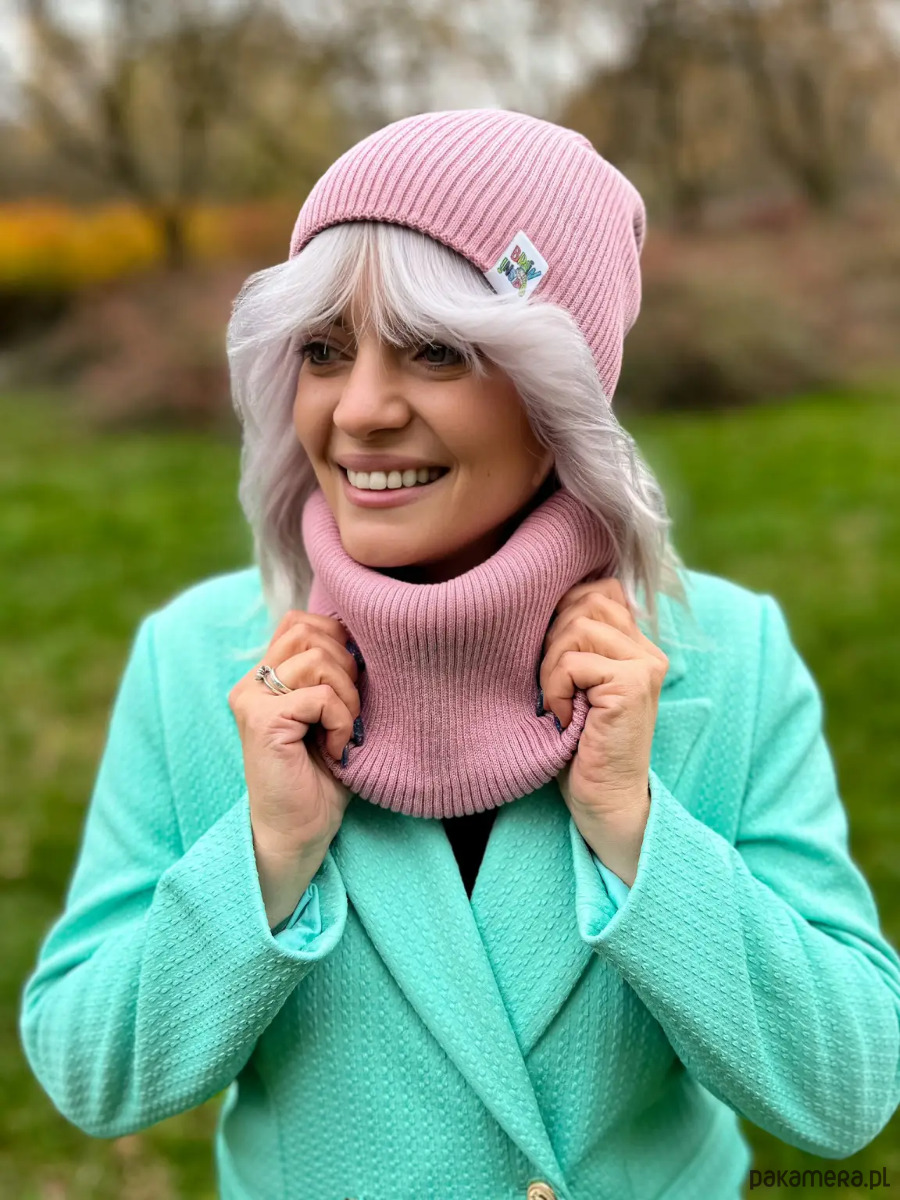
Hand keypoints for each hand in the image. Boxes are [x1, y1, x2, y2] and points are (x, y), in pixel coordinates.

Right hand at [228, 610, 360, 858]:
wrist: (300, 832)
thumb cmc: (321, 777)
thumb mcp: (330, 712)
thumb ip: (332, 674)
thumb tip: (364, 637)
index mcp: (265, 676)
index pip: (300, 622)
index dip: (337, 640)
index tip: (352, 682)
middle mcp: (251, 683)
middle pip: (310, 632)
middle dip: (346, 666)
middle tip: (350, 710)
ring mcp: (252, 700)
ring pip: (318, 659)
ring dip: (347, 696)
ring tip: (343, 730)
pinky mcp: (263, 721)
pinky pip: (321, 696)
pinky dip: (342, 721)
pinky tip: (335, 749)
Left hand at [539, 579, 667, 880]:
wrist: (606, 802)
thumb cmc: (578, 747)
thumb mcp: (573, 684)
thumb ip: (572, 643)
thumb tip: (536, 599)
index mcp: (636, 645)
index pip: (598, 589)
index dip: (564, 610)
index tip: (551, 655)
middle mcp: (647, 650)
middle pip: (584, 601)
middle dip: (552, 640)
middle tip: (551, 685)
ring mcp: (645, 666)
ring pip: (576, 627)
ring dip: (551, 667)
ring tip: (556, 703)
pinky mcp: (633, 685)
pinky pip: (574, 662)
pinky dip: (555, 688)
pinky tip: (562, 717)